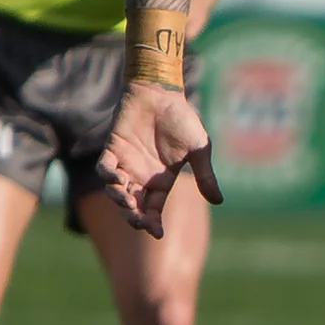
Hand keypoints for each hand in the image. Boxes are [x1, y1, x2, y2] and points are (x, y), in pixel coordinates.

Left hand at [97, 82, 222, 237]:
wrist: (161, 92)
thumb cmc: (182, 119)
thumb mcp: (199, 149)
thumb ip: (205, 175)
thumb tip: (219, 201)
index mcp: (162, 180)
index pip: (155, 209)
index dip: (154, 223)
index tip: (157, 232)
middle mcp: (142, 176)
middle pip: (134, 205)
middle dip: (134, 217)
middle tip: (138, 221)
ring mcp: (126, 163)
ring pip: (117, 191)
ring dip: (120, 200)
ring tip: (127, 202)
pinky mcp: (113, 149)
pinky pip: (104, 168)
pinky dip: (107, 176)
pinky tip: (116, 179)